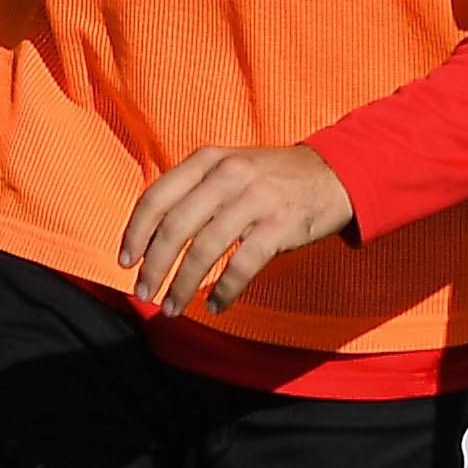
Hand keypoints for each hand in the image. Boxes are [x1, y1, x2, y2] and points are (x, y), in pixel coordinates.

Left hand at [120, 144, 356, 316]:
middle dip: (154, 266)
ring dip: (183, 284)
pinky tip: (216, 305)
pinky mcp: (281, 226)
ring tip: (172, 307)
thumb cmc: (278, 178)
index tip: (126, 261)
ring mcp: (256, 200)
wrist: (341, 174)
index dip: (135, 233)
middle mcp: (228, 177)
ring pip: (204, 249)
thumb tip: (155, 237)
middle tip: (143, 293)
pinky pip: (243, 264)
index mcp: (208, 160)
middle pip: (175, 227)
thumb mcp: (232, 167)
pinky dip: (225, 290)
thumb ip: (197, 190)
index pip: (157, 198)